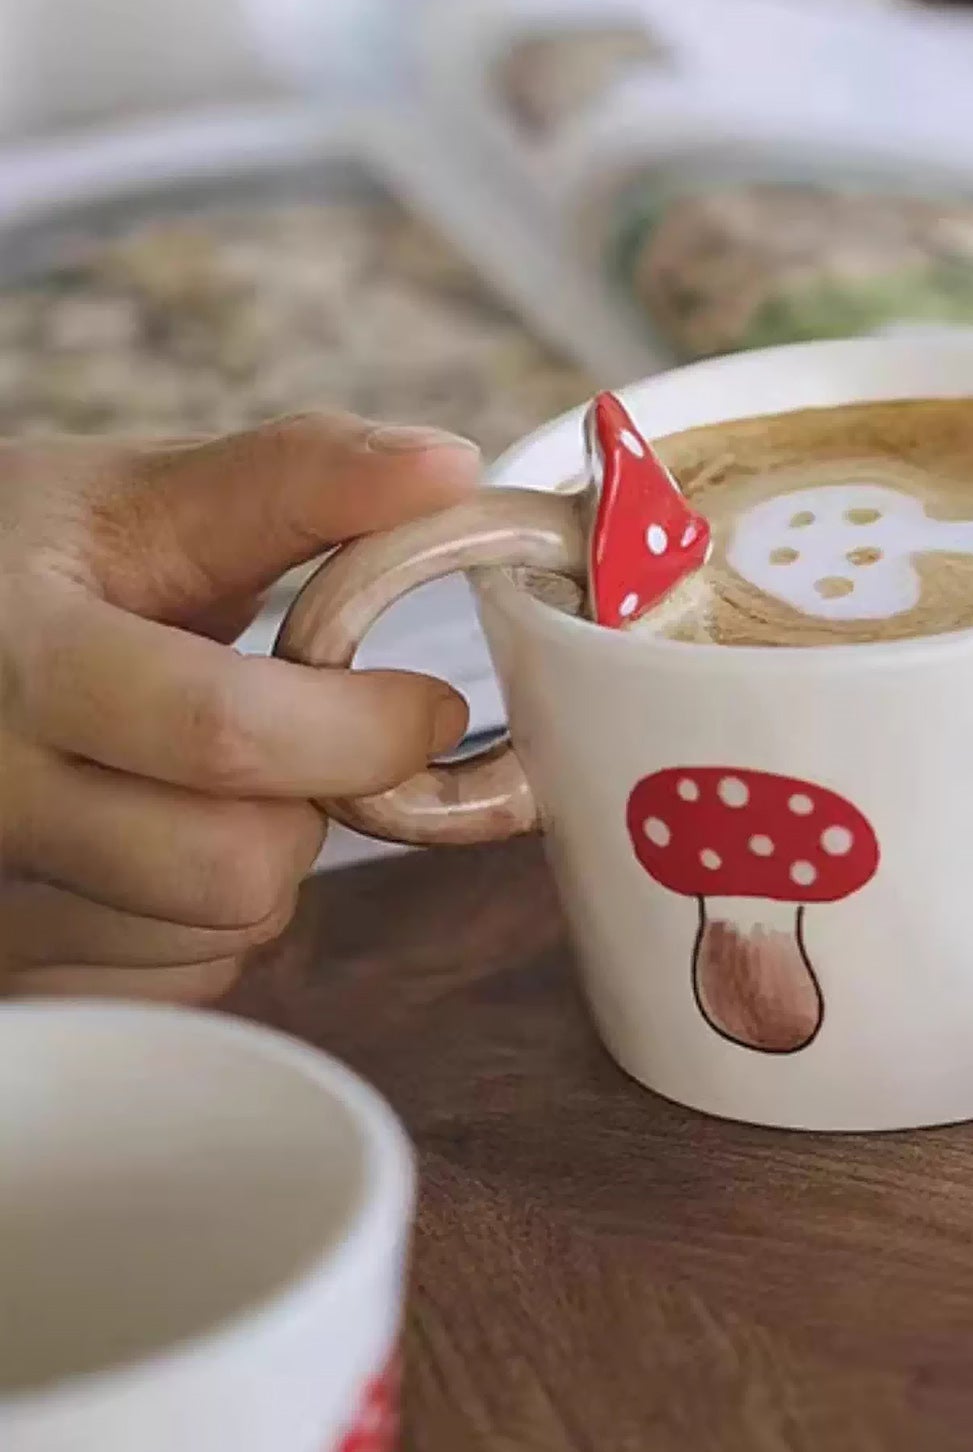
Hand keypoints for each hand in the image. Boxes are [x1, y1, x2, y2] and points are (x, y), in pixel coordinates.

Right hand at [0, 414, 481, 1001]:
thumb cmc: (18, 564)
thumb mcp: (134, 496)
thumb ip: (294, 477)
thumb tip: (449, 464)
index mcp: (16, 657)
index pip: (226, 734)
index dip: (365, 731)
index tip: (426, 707)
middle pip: (236, 869)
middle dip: (312, 804)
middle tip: (302, 740)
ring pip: (217, 937)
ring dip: (259, 863)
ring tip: (196, 776)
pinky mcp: (8, 970)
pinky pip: (174, 987)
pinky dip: (200, 924)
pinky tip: (151, 837)